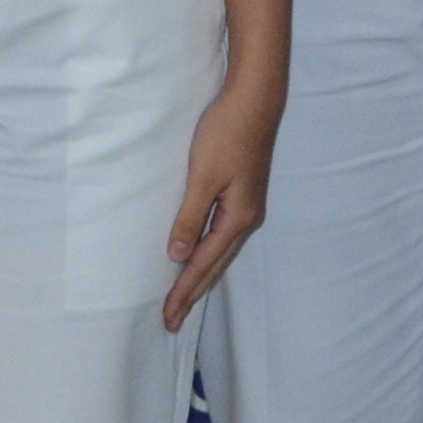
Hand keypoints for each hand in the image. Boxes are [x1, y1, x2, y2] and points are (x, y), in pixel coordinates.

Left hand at [157, 79, 283, 329]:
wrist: (256, 100)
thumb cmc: (227, 133)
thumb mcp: (202, 176)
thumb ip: (190, 217)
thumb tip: (178, 255)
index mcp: (238, 219)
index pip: (204, 265)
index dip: (183, 292)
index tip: (167, 317)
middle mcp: (247, 219)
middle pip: (216, 267)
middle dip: (193, 294)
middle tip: (172, 322)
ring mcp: (248, 208)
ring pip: (221, 254)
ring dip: (202, 278)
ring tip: (185, 299)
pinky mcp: (244, 196)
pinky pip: (223, 238)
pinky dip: (210, 257)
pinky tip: (201, 258)